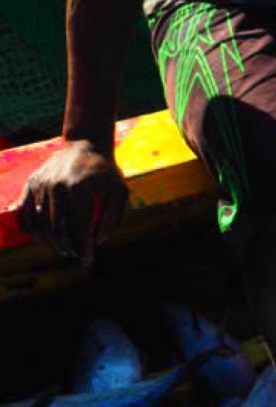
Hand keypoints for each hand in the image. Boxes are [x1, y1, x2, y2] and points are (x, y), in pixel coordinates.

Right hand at [18, 140, 127, 265]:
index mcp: (80, 189)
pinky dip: (33, 231)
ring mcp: (40, 185)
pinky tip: (44, 237)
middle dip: (67, 248)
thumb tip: (98, 241)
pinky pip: (25, 215)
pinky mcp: (30, 184)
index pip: (79, 228)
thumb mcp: (120, 191)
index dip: (83, 248)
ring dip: (51, 243)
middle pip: (57, 230)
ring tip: (64, 248)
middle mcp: (57, 186)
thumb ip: (113, 218)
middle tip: (76, 254)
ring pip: (40, 225)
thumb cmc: (105, 173)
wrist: (85, 145)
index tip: (87, 261)